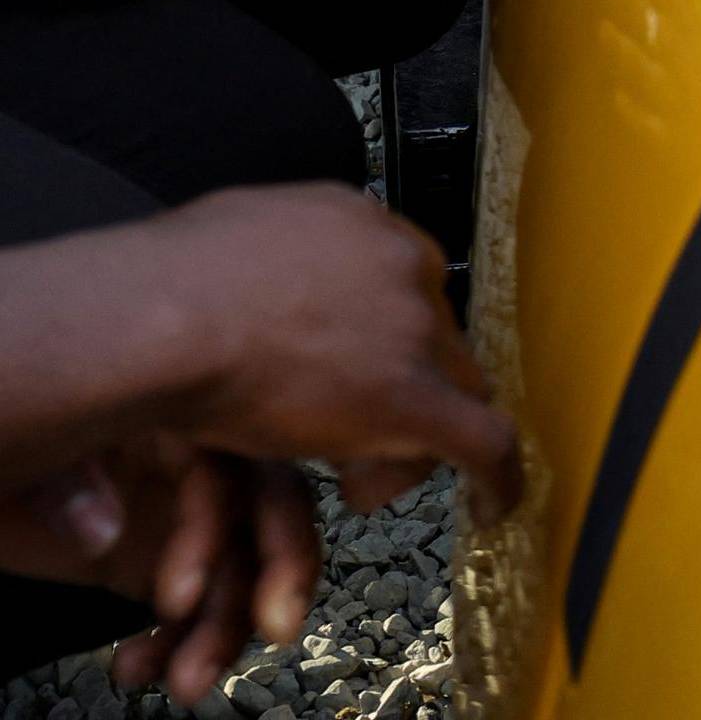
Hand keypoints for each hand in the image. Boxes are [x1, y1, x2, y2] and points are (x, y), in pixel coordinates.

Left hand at [0, 444, 316, 710]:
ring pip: (243, 560)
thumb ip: (66, 479)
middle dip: (283, 564)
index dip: (210, 529)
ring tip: (184, 684)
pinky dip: (181, 643)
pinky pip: (206, 598)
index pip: (221, 455)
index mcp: (164, 402)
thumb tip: (105, 530)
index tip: (177, 598)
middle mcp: (190, 446)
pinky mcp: (167, 554)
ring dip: (225, 629)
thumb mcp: (30, 454)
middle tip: (277, 627)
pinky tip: (137, 669)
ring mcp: (182, 504)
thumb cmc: (5, 434)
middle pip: (268, 495)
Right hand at [129, 188, 519, 521]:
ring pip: (454, 391)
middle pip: (433, 337)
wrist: (169, 318)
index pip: (401, 283)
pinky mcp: (414, 399)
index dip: (382, 340)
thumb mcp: (237, 237)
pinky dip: (498, 482)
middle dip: (400, 389)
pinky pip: (486, 444)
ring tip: (353, 481)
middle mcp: (402, 264)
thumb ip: (277, 256)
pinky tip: (489, 511)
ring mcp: (413, 328)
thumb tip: (265, 281)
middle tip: (345, 437)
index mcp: (361, 222)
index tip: (353, 375)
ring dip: (413, 438)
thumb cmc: (173, 285)